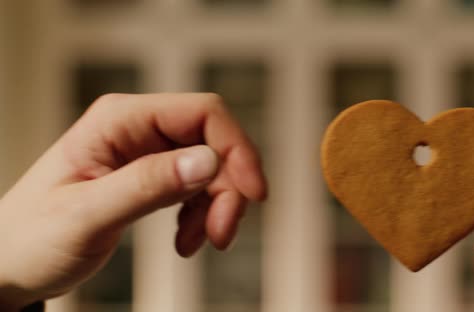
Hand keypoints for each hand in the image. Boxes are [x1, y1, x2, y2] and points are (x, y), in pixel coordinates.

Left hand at [0, 93, 266, 310]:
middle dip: (227, 189)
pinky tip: (186, 241)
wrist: (10, 267)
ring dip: (216, 207)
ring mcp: (146, 153)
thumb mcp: (87, 215)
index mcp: (119, 120)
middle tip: (222, 233)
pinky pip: (196, 188)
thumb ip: (147, 185)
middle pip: (213, 143)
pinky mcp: (151, 177)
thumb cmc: (30, 239)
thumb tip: (208, 161)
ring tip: (197, 243)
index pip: (202, 113)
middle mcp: (137, 130)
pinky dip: (201, 216)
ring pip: (211, 169)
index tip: (253, 193)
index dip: (236, 148)